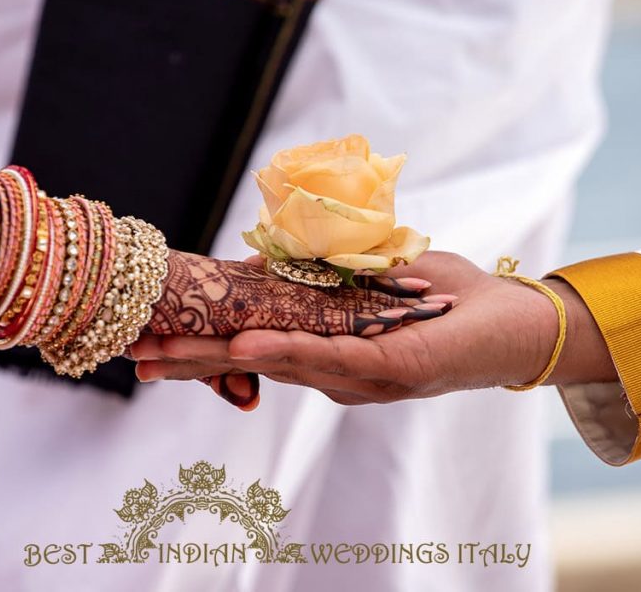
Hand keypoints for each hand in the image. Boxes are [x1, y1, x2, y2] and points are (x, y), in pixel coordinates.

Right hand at [143, 251, 452, 407]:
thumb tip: (255, 263)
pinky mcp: (393, 369)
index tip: (141, 339)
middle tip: (130, 355)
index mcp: (322, 353)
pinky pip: (331, 357)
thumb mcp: (362, 277)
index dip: (196, 344)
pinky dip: (286, 351)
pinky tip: (243, 348)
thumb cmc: (439, 297)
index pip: (247, 349)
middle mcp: (333, 374)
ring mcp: (361, 376)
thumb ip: (312, 278)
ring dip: (216, 356)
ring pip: (278, 362)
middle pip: (249, 363)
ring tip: (163, 352)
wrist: (511, 320)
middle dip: (188, 358)